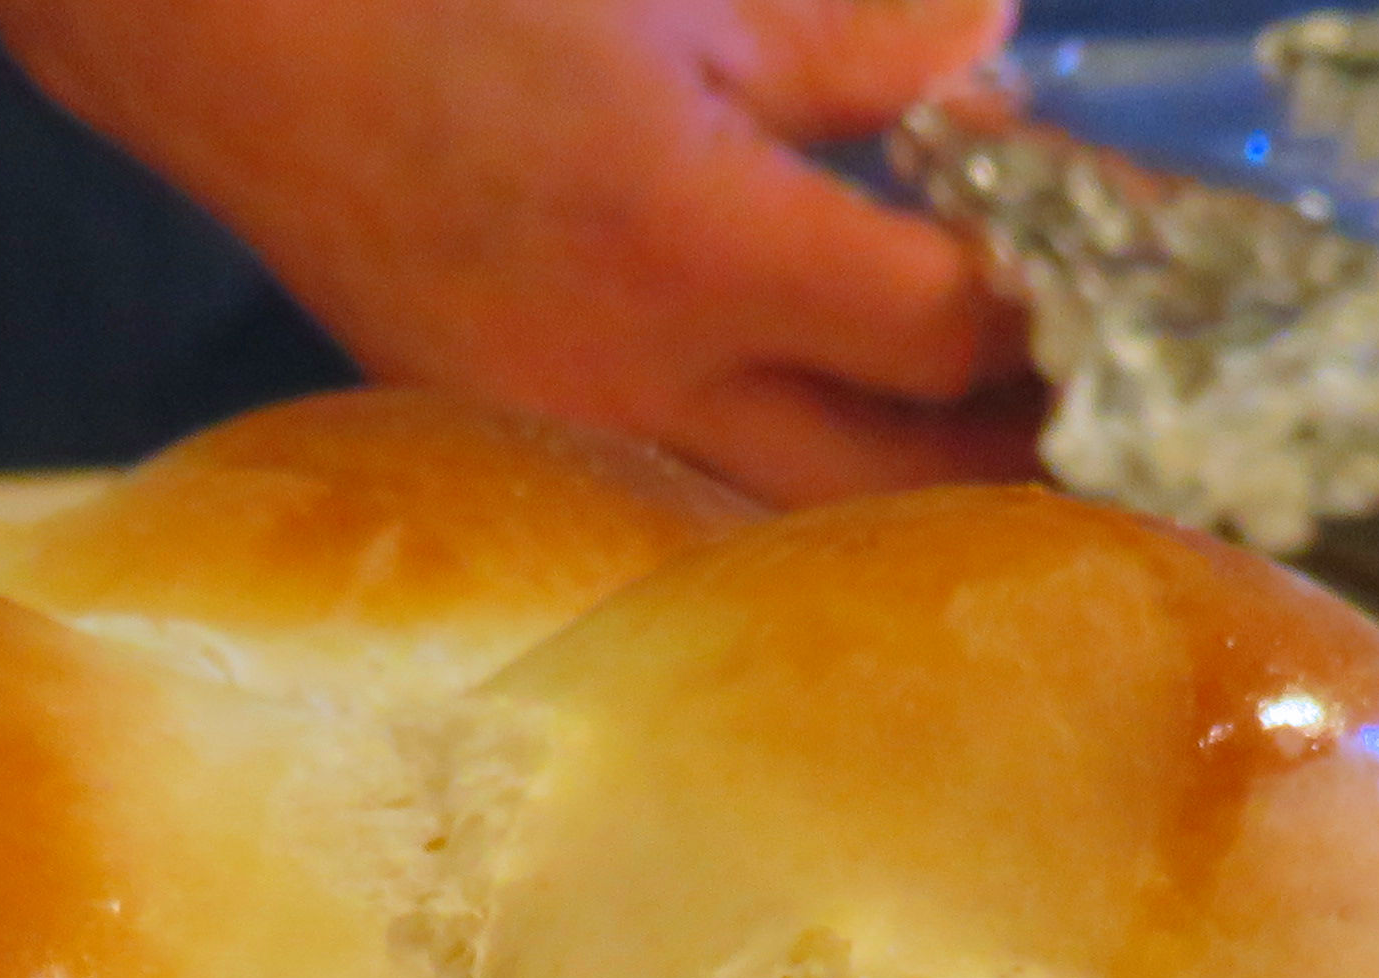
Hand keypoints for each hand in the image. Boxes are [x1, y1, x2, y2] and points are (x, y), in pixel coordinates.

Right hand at [0, 0, 1043, 505]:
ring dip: (920, 502)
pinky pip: (707, 509)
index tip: (1143, 303)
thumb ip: (859, 45)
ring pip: (807, 529)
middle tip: (1120, 418)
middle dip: (1024, 458)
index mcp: (696, 239)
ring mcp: (579, 434)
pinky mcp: (530, 450)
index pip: (945, 331)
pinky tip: (857, 452)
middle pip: (901, 485)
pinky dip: (802, 494)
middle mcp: (642, 377)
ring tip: (1011, 449)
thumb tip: (994, 73)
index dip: (1060, 322)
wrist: (235, 48)